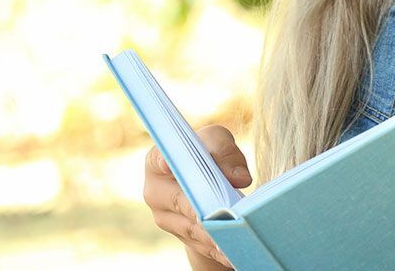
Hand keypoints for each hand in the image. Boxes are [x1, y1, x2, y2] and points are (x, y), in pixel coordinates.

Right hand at [142, 125, 252, 268]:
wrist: (207, 178)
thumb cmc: (209, 153)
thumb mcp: (217, 142)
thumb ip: (226, 153)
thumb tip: (239, 178)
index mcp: (158, 161)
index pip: (158, 160)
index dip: (164, 162)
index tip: (170, 165)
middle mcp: (156, 192)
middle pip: (180, 201)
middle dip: (202, 210)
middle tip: (221, 215)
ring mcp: (166, 218)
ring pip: (191, 228)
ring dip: (213, 233)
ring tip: (234, 236)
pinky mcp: (182, 236)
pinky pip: (201, 244)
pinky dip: (218, 248)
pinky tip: (234, 252)